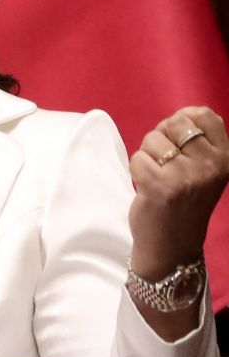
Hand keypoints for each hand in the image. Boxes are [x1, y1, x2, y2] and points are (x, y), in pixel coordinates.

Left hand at [127, 106, 228, 338]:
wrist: (174, 244)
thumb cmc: (186, 200)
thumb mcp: (206, 168)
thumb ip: (200, 139)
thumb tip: (189, 111)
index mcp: (226, 158)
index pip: (203, 114)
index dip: (183, 123)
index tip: (182, 147)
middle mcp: (212, 165)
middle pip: (174, 123)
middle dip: (162, 139)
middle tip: (168, 166)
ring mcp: (187, 176)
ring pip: (152, 139)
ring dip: (148, 156)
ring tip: (160, 178)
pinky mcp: (160, 185)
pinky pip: (137, 158)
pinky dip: (137, 170)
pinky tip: (149, 188)